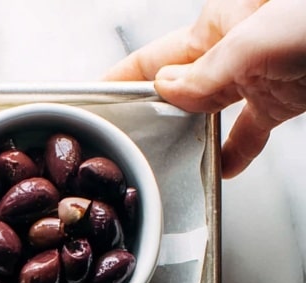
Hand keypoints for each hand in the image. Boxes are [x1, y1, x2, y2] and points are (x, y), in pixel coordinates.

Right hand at [106, 0, 305, 175]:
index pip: (153, 60)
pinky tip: (221, 169)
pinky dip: (233, 153)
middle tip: (125, 149)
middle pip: (175, 93)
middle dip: (150, 119)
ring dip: (189, 140)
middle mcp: (229, 52)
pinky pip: (247, 132)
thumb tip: (164, 88)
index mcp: (215, 26)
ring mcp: (254, 76)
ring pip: (206, 115)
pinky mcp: (279, 99)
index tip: (91, 105)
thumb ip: (206, 71)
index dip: (118, 83)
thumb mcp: (252, 41)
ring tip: (167, 165)